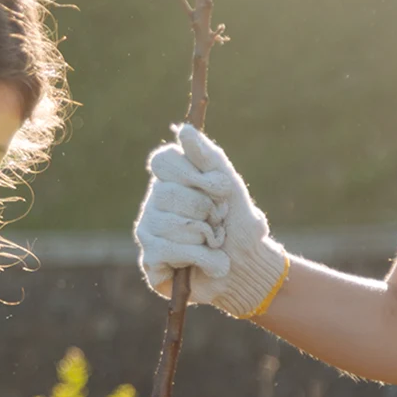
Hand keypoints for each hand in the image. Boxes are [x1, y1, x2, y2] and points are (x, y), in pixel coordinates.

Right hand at [135, 123, 289, 317]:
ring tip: (215, 245)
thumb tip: (183, 129)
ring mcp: (148, 232)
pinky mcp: (150, 261)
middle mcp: (153, 204)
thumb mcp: (229, 185)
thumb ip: (208, 156)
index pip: (162, 161)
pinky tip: (208, 263)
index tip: (220, 188)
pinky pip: (168, 250)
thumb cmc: (238, 225)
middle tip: (219, 221)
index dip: (193, 175)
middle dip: (205, 210)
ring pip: (170, 224)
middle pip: (166, 193)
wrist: (248, 268)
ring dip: (206, 237)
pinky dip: (201, 257)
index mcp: (170, 181)